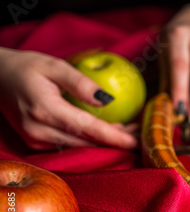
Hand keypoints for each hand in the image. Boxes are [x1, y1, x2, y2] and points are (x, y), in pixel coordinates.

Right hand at [0, 48, 137, 149]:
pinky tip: (107, 131)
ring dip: (105, 141)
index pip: (88, 129)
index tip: (137, 141)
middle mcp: (40, 131)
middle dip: (116, 140)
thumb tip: (107, 101)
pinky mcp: (36, 142)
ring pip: (80, 146)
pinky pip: (70, 144)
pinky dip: (90, 139)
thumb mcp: (54, 65)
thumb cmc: (25, 67)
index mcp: (45, 110)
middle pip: (87, 141)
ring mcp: (36, 139)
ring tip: (130, 130)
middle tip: (141, 132)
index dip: (115, 137)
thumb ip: (80, 83)